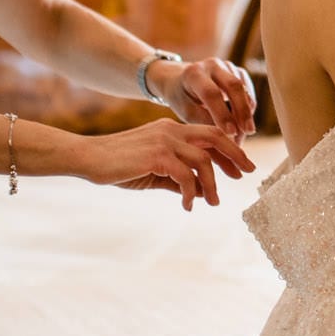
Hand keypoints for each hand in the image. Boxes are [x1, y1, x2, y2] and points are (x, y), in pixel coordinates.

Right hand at [82, 119, 255, 210]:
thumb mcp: (153, 172)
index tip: (241, 167)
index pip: (210, 134)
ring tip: (214, 202)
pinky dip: (192, 193)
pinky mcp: (156, 156)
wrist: (88, 158)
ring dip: (213, 184)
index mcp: (171, 129)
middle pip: (215, 137)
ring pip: (203, 160)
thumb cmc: (118, 166)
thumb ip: (177, 179)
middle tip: (246, 174)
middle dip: (235, 156)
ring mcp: (164, 141)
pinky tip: (188, 206)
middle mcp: (171, 130)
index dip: (229, 150)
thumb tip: (200, 192)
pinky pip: (186, 176)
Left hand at [153, 58, 257, 137]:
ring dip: (247, 112)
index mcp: (194, 73)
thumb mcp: (186, 111)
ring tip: (244, 133)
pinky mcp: (237, 71)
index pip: (211, 93)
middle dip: (242, 111)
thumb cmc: (183, 98)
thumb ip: (205, 121)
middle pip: (233, 85)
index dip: (222, 114)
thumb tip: (228, 136)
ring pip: (244, 89)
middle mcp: (212, 65)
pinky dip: (248, 107)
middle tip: (248, 132)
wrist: (181, 80)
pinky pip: (248, 90)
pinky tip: (243, 123)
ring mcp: (226, 66)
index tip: (230, 133)